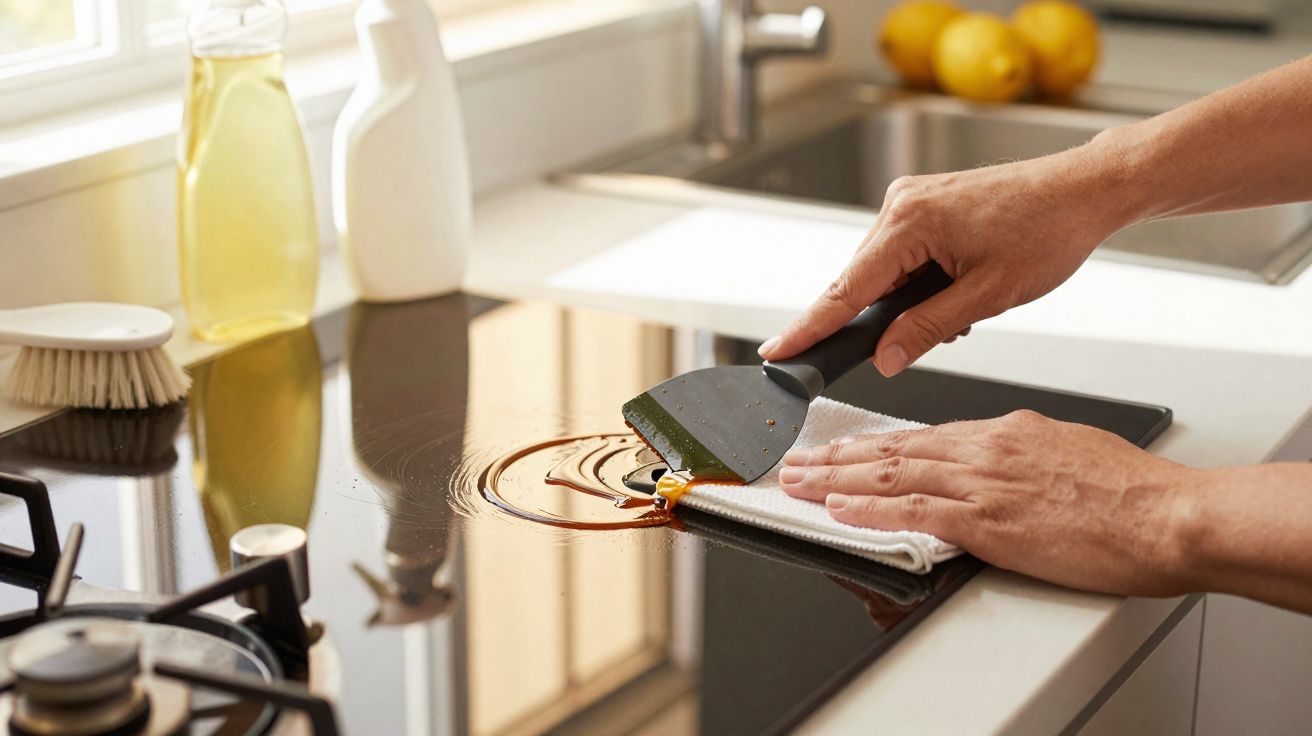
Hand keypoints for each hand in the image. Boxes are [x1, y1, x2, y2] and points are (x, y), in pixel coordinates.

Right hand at [758, 151, 1131, 375]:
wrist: (1084, 190)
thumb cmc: (1048, 231)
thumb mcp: (987, 296)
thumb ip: (926, 329)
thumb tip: (884, 357)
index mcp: (910, 223)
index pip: (845, 290)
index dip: (810, 328)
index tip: (778, 351)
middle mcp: (900, 203)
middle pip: (861, 281)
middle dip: (879, 319)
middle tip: (911, 344)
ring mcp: (910, 200)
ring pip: (883, 271)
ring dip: (907, 300)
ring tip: (964, 306)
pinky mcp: (924, 203)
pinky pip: (902, 255)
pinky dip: (918, 281)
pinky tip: (958, 288)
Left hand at [779, 411, 1194, 595]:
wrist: (1166, 515)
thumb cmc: (1131, 492)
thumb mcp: (1067, 453)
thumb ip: (1022, 458)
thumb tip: (998, 471)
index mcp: (1004, 432)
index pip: (924, 436)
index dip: (876, 445)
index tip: (845, 449)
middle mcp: (986, 448)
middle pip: (895, 448)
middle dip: (839, 456)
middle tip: (798, 460)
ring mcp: (983, 482)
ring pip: (892, 473)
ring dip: (836, 479)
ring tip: (799, 481)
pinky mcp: (987, 519)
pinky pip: (913, 510)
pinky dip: (869, 509)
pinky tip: (838, 509)